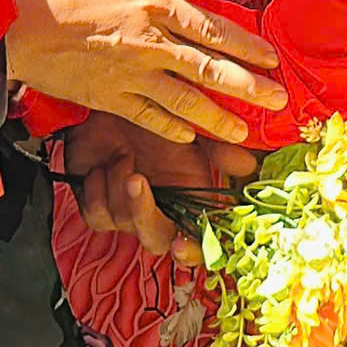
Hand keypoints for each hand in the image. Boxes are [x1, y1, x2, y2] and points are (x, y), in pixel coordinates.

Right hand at [7, 0, 286, 144]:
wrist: (6, 25)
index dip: (246, 46)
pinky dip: (171, 128)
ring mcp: (129, 75)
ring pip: (185, 102)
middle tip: (279, 102)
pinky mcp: (106, 98)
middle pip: (210, 70)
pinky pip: (147, 117)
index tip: (272, 59)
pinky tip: (190, 136)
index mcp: (153, 3)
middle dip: (249, 88)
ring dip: (219, 118)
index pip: (212, 28)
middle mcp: (149, 43)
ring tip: (245, 131)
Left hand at [64, 113, 255, 268]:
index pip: (201, 239)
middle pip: (158, 240)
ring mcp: (128, 210)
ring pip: (123, 223)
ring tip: (123, 153)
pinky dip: (97, 190)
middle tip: (137, 181)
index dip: (194, 251)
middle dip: (145, 215)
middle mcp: (161, 208)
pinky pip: (97, 216)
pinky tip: (102, 165)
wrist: (113, 96)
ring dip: (119, 187)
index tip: (181, 246)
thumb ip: (219, 145)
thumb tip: (249, 165)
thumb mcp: (192, 122)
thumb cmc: (157, 108)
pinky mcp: (97, 206)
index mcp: (190, 196)